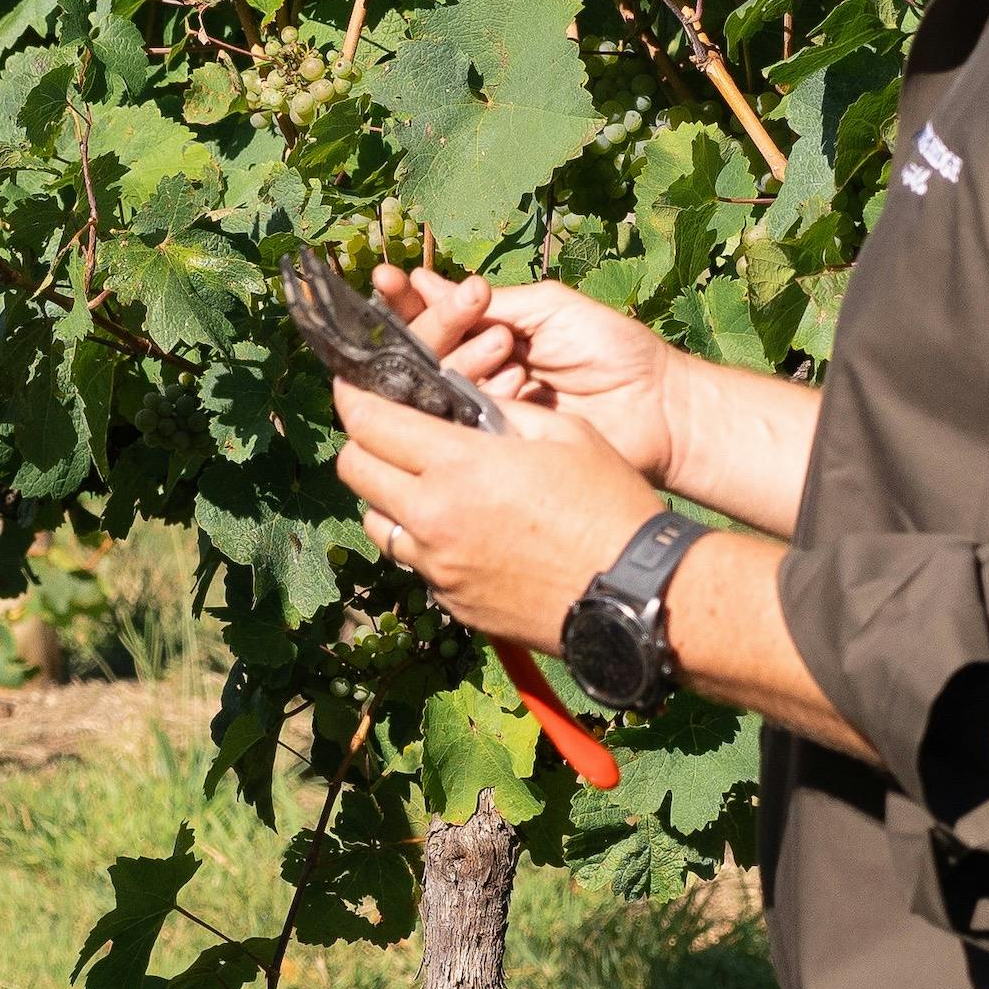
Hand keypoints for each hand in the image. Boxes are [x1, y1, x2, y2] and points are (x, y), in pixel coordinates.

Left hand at [334, 374, 666, 647]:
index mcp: (457, 467)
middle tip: (388, 431)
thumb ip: (500, 412)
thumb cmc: (610, 505)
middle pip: (354, 471)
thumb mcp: (563, 433)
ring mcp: (438, 567)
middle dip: (362, 443)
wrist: (636, 594)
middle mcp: (433, 519)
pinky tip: (461, 528)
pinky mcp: (451, 602)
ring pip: (376, 521)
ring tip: (425, 483)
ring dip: (387, 495)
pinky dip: (423, 539)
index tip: (352, 385)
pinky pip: (414, 561)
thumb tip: (462, 401)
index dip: (353, 397)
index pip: (369, 422)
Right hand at [374, 263, 682, 486]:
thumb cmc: (612, 349)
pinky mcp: (497, 443)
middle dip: (437, 330)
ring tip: (512, 353)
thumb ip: (490, 304)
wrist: (658, 407)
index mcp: (489, 332)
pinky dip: (483, 397)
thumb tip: (424, 282)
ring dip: (468, 361)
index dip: (405, 300)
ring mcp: (485, 408)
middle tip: (486, 329)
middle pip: (425, 350)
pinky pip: (463, 420)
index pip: (432, 315)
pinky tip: (515, 384)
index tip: (386, 278)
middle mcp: (478, 370)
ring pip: (439, 383)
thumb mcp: (549, 307)